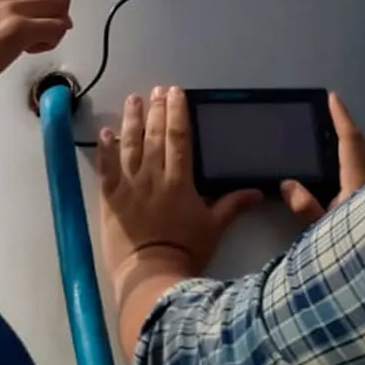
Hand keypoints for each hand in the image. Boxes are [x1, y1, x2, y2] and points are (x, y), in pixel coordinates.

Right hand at [0, 0, 71, 108]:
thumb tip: (18, 22)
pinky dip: (53, 41)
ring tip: (34, 45)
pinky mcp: (20, 29)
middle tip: (41, 36)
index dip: (41, 9)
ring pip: (61, 6)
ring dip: (55, 28)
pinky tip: (31, 51)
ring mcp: (13, 9)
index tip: (33, 25)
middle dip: (54, 16)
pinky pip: (58, 27)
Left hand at [97, 86, 260, 274]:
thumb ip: (233, 204)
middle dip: (156, 110)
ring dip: (131, 120)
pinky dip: (105, 149)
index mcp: (180, 180)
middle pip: (154, 135)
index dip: (177, 112)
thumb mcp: (214, 227)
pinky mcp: (110, 198)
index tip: (176, 93)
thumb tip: (259, 191)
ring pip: (129, 145)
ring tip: (133, 100)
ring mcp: (129, 185)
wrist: (152, 274)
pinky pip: (106, 168)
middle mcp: (153, 176)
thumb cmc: (186, 251)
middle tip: (157, 90)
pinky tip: (105, 132)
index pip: (179, 137)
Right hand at [279, 92, 364, 225]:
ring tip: (341, 147)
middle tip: (334, 120)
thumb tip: (289, 185)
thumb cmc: (362, 246)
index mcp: (361, 177)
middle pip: (363, 147)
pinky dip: (363, 167)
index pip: (350, 138)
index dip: (340, 117)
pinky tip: (356, 180)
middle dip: (349, 132)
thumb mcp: (324, 230)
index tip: (333, 97)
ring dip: (357, 151)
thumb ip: (305, 207)